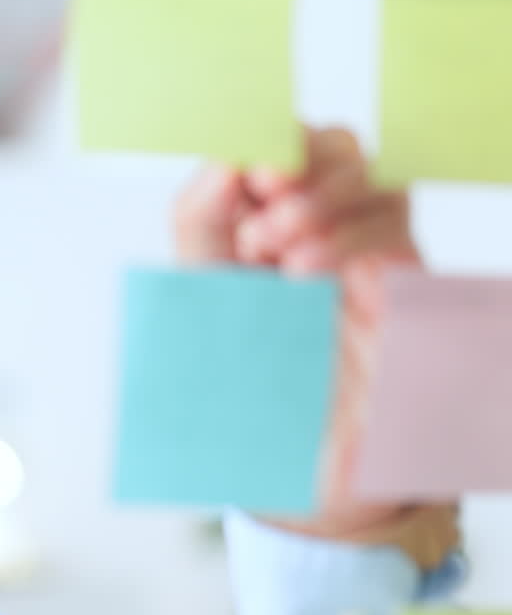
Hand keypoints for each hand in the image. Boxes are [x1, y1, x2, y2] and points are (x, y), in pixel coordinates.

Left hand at [175, 126, 458, 568]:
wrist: (282, 467)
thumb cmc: (242, 373)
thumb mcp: (202, 288)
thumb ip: (201, 220)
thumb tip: (224, 164)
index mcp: (292, 217)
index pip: (308, 149)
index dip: (289, 147)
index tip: (257, 176)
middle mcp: (344, 234)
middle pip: (353, 160)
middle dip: (312, 181)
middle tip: (263, 233)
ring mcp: (382, 273)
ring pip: (390, 202)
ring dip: (337, 218)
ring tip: (285, 264)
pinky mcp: (412, 320)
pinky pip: (413, 268)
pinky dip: (373, 262)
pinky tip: (333, 284)